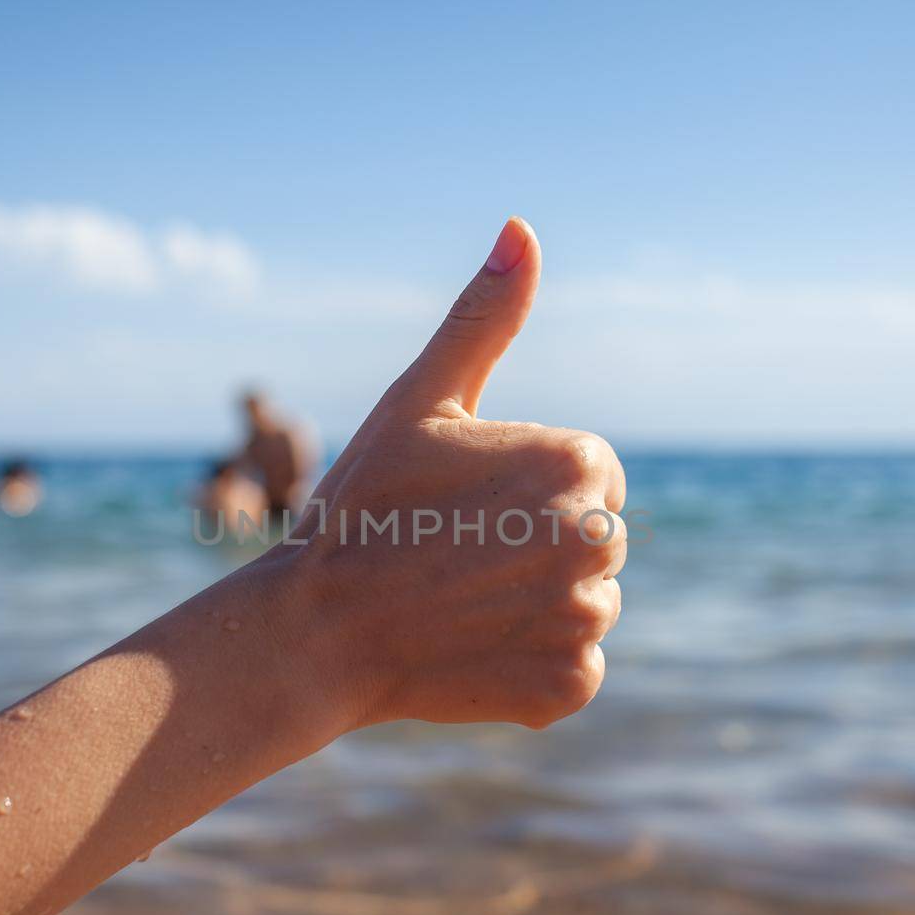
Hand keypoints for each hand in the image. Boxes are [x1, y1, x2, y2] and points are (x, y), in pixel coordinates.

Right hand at [277, 218, 625, 730]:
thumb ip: (482, 318)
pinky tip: (473, 649)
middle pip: (595, 538)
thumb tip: (522, 229)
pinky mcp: (571, 685)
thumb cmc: (363, 506)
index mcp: (577, 463)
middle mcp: (599, 538)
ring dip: (537, 606)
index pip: (590, 474)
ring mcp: (586, 618)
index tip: (469, 506)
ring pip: (586, 603)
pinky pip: (574, 669)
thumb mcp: (420, 400)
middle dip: (538, 546)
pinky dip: (533, 665)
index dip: (526, 488)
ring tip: (462, 602)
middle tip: (458, 555)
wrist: (316, 629)